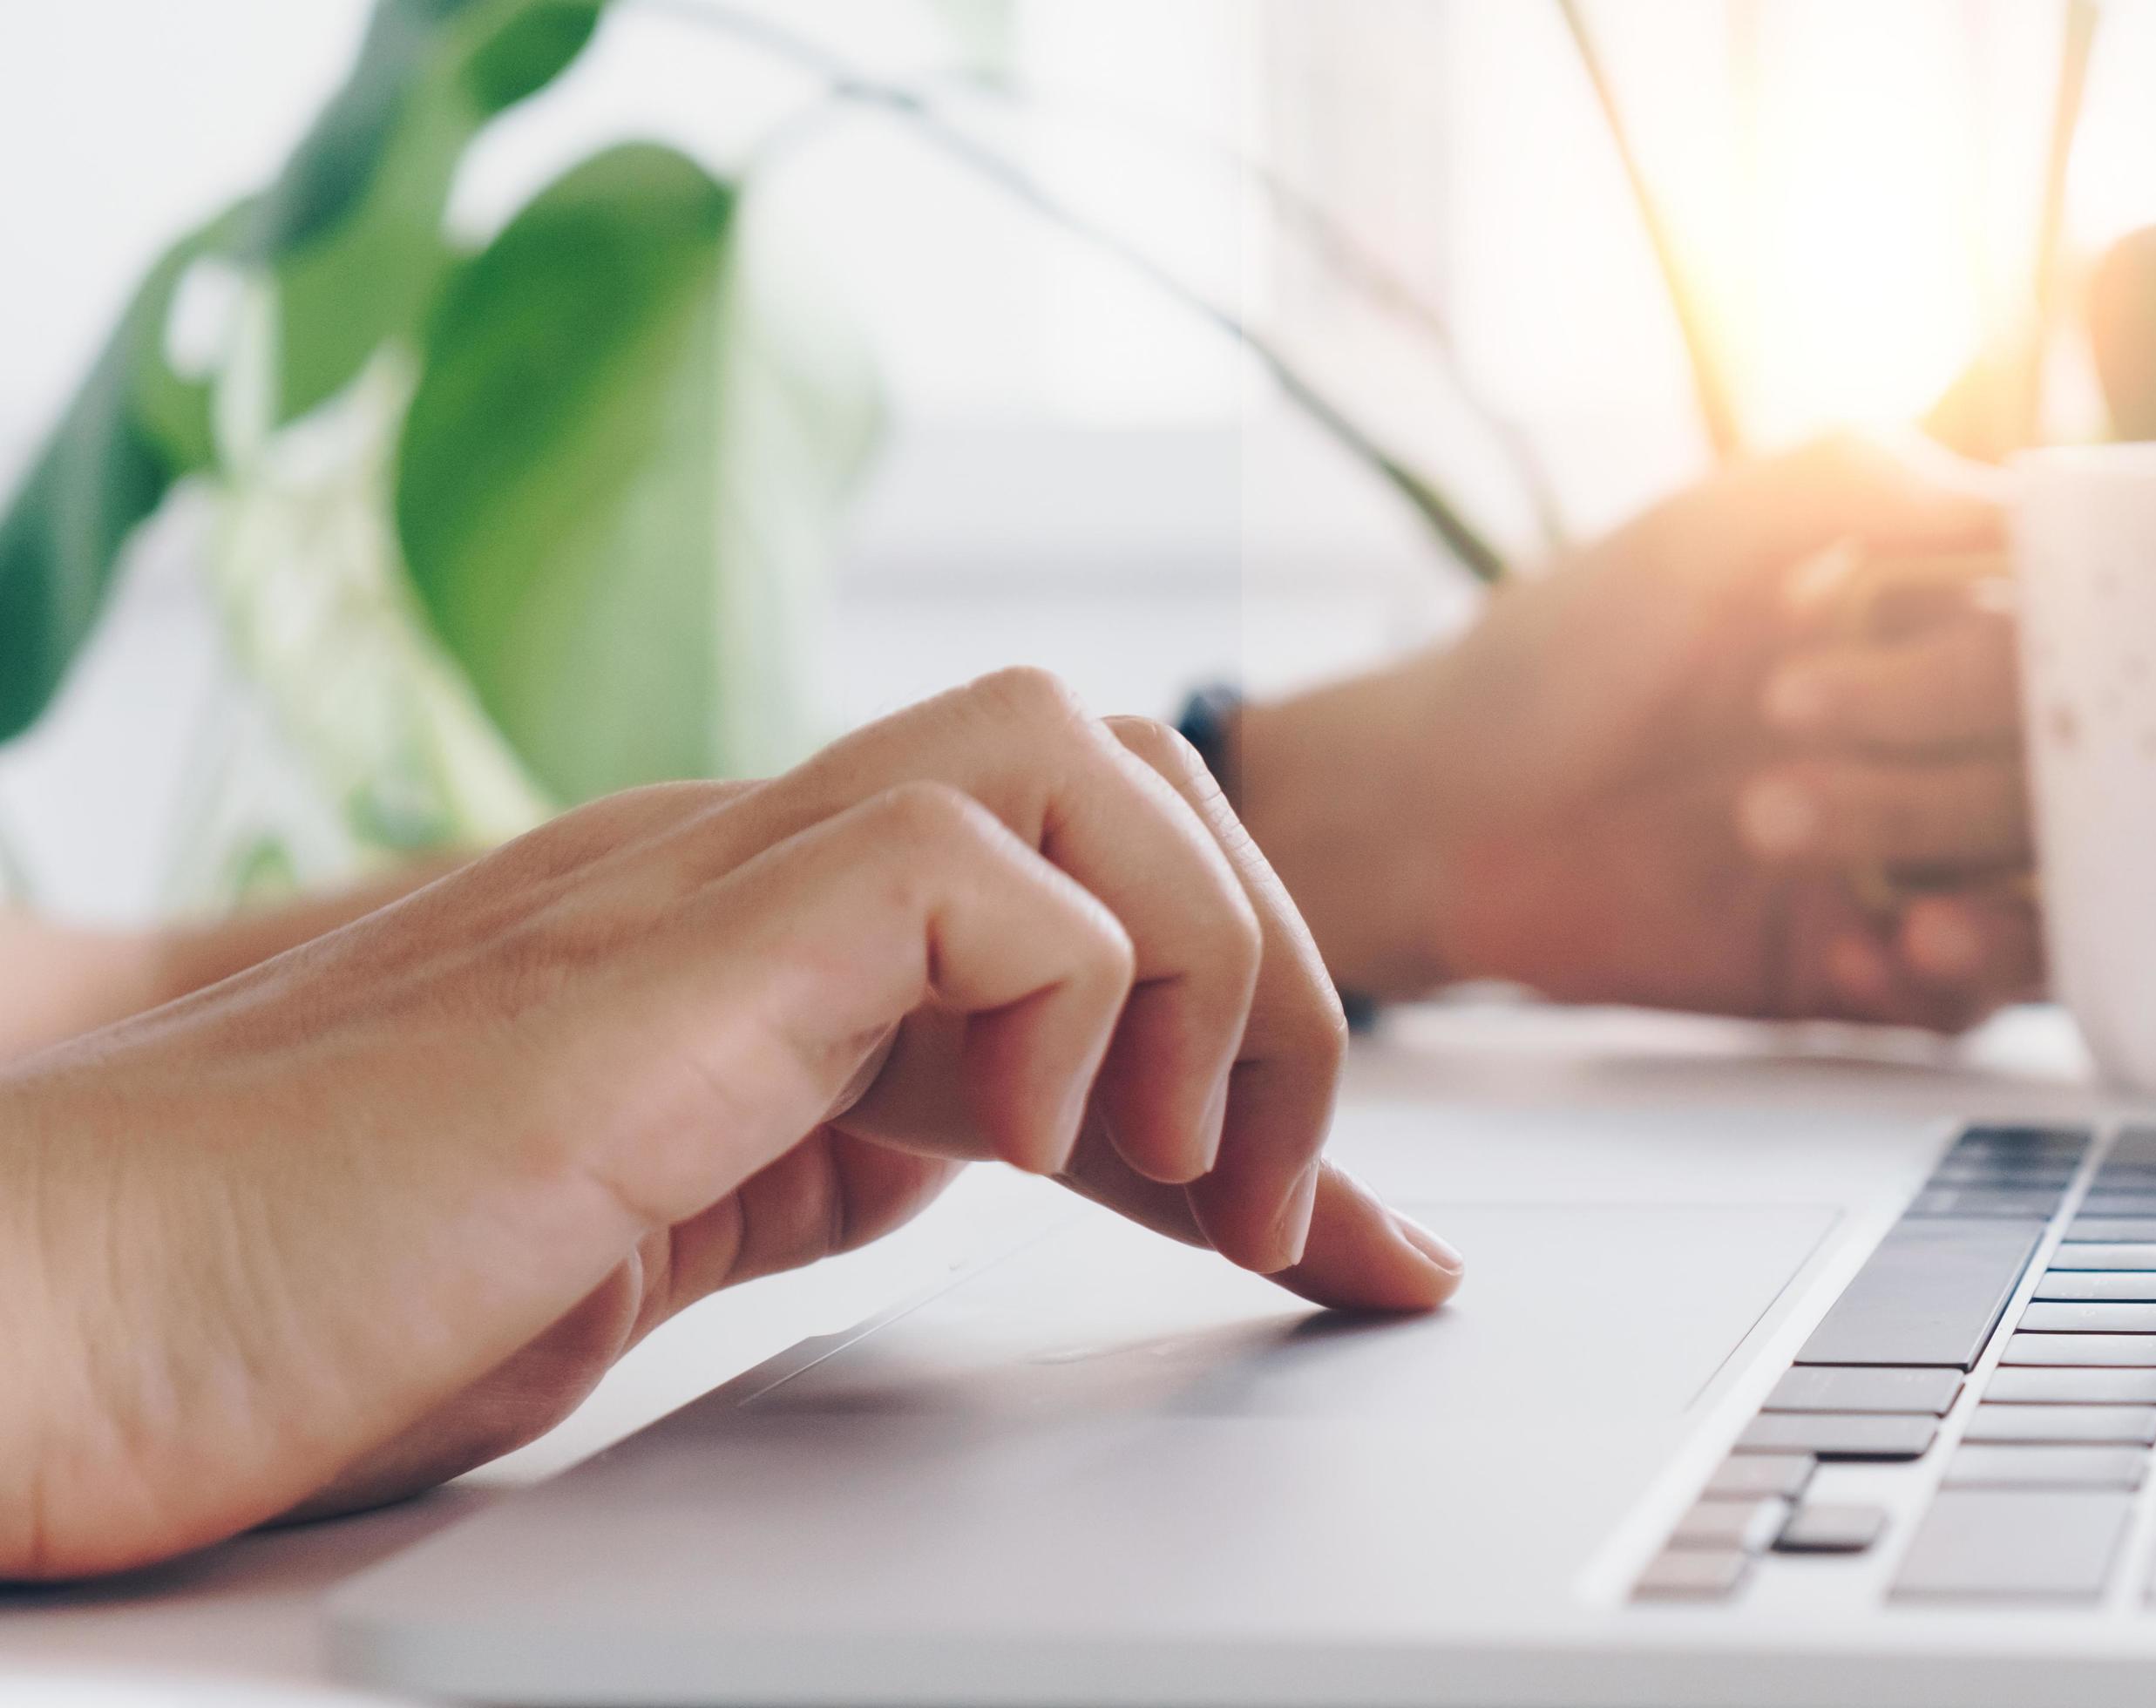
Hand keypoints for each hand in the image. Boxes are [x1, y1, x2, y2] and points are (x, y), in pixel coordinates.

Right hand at [0, 669, 1459, 1579]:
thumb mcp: (653, 1236)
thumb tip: (984, 1144)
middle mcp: (740, 876)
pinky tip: (1004, 1148)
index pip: (1079, 914)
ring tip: (1174, 1174)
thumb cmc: (302, 1291)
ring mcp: (695, 888)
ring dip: (1200, 962)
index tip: (1363, 1248)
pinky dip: (1058, 997)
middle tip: (1271, 1211)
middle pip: (1116, 772)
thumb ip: (806, 1155)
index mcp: (753, 945)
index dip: (1256, 1065)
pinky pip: (963, 853)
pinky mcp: (660, 949)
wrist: (61, 1311)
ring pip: (1074, 750)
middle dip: (1268, 983)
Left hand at [1243, 437, 2044, 1029]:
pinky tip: (1866, 954)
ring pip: (2038, 890)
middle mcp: (1935, 746)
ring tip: (1838, 866)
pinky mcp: (1862, 972)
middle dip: (1943, 747)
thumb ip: (1854, 482)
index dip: (2021, 643)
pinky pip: (1966, 1000)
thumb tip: (2020, 504)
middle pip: (2053, 767)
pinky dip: (1941, 980)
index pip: (2060, 639)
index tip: (1954, 635)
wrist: (1438, 817)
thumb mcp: (1699, 533)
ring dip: (1977, 884)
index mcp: (1924, 626)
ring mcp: (1909, 864)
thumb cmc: (1557, 655)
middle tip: (1783, 713)